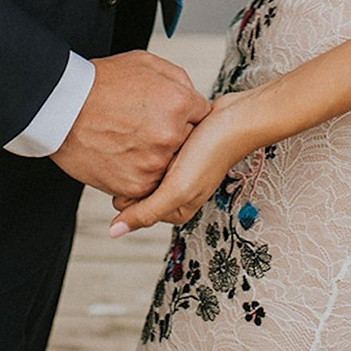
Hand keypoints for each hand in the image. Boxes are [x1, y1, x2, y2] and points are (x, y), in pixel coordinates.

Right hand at [51, 51, 209, 198]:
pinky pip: (149, 184)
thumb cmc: (100, 83)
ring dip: (156, 158)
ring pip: (170, 166)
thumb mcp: (144, 63)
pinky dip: (138, 174)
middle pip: (188, 143)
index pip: (201, 116)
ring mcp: (154, 162)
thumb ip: (178, 79)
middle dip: (173, 137)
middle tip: (146, 129)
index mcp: (178, 101)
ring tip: (130, 142)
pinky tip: (121, 156)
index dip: (184, 115)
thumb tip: (192, 98)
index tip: (167, 115)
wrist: (61, 108)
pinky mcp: (136, 185)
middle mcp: (171, 134)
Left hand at [109, 91, 261, 234]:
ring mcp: (175, 171)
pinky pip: (153, 148)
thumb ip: (146, 212)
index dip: (134, 186)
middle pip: (134, 184)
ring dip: (148, 153)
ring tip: (171, 145)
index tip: (153, 170)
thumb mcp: (178, 189)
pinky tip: (169, 133)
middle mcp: (173, 192)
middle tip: (166, 157)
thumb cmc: (212, 153)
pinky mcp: (177, 150)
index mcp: (173, 209)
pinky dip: (156, 141)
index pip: (130, 204)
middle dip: (141, 169)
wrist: (236, 118)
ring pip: (141, 165)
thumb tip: (114, 232)